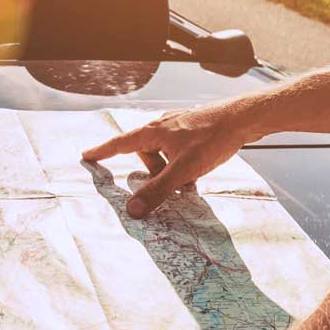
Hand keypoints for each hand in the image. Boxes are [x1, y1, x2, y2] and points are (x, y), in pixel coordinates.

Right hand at [82, 100, 260, 217]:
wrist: (242, 119)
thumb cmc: (211, 139)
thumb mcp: (182, 171)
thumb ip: (157, 191)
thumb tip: (132, 210)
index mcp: (152, 133)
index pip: (120, 144)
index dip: (103, 151)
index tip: (87, 155)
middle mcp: (161, 126)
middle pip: (144, 154)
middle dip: (152, 173)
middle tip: (168, 187)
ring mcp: (177, 126)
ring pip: (163, 153)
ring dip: (170, 170)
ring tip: (188, 182)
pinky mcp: (192, 128)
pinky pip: (177, 150)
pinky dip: (181, 163)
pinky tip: (196, 170)